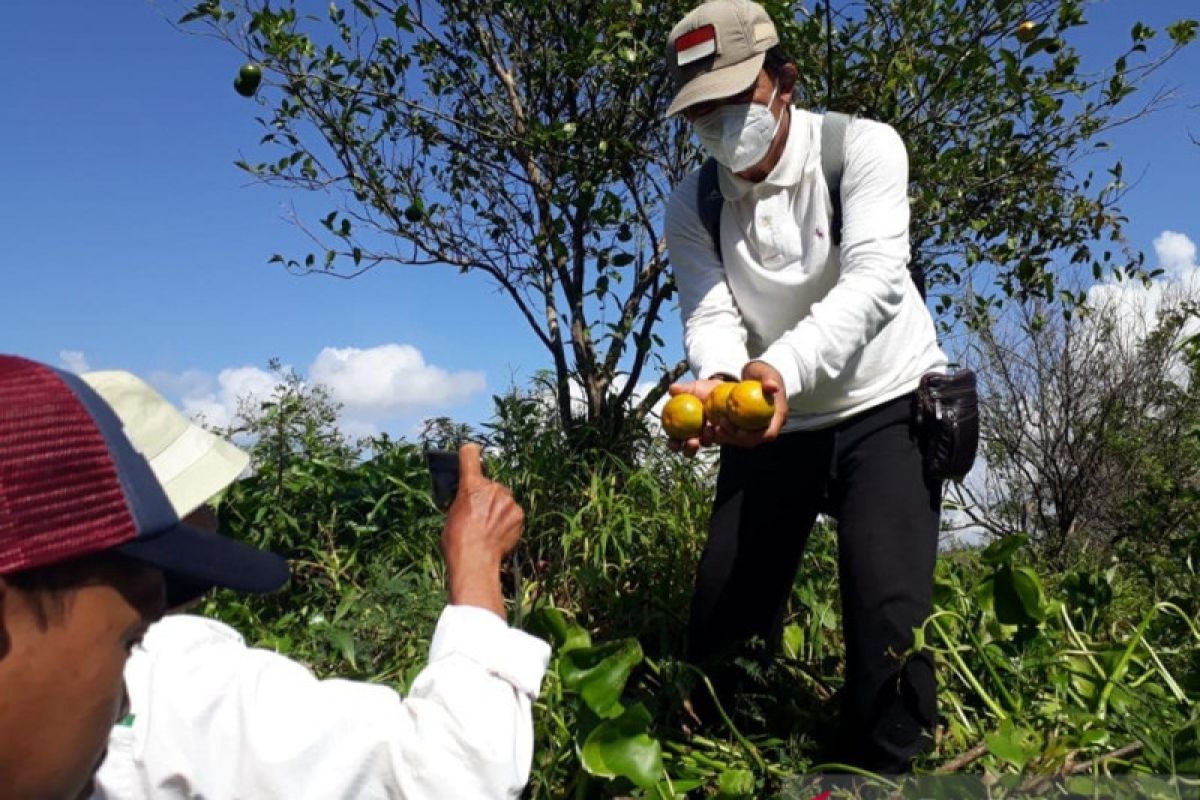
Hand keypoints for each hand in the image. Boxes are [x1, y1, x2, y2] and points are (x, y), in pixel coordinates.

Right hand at [442, 443, 524, 617]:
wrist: (475, 561)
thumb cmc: (457, 541)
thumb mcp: (451, 514)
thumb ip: (463, 500)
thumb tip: (469, 500)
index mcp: (470, 485)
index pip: (470, 455)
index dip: (470, 453)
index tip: (472, 453)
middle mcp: (492, 487)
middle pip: (490, 484)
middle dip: (486, 496)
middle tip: (479, 515)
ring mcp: (508, 501)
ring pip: (503, 500)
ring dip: (498, 509)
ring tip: (489, 529)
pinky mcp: (519, 514)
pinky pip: (513, 513)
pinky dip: (508, 521)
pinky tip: (499, 534)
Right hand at [665, 378, 725, 456]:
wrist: (728, 390)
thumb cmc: (708, 390)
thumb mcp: (696, 388)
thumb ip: (684, 390)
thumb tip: (671, 388)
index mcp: (685, 426)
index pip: (676, 439)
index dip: (673, 444)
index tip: (674, 443)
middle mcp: (698, 434)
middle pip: (689, 449)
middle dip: (689, 449)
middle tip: (693, 443)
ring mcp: (712, 436)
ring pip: (707, 444)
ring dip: (707, 439)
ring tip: (709, 428)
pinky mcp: (727, 436)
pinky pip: (724, 438)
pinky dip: (723, 433)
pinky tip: (723, 425)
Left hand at [712, 361, 788, 447]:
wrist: (756, 375)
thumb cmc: (762, 372)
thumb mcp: (766, 373)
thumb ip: (769, 380)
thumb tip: (773, 387)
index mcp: (778, 417)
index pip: (768, 434)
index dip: (754, 436)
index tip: (738, 431)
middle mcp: (768, 426)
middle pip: (753, 441)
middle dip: (735, 438)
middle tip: (720, 429)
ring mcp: (756, 427)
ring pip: (741, 440)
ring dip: (727, 437)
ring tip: (713, 429)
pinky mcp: (745, 426)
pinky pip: (734, 433)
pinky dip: (724, 432)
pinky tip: (711, 427)